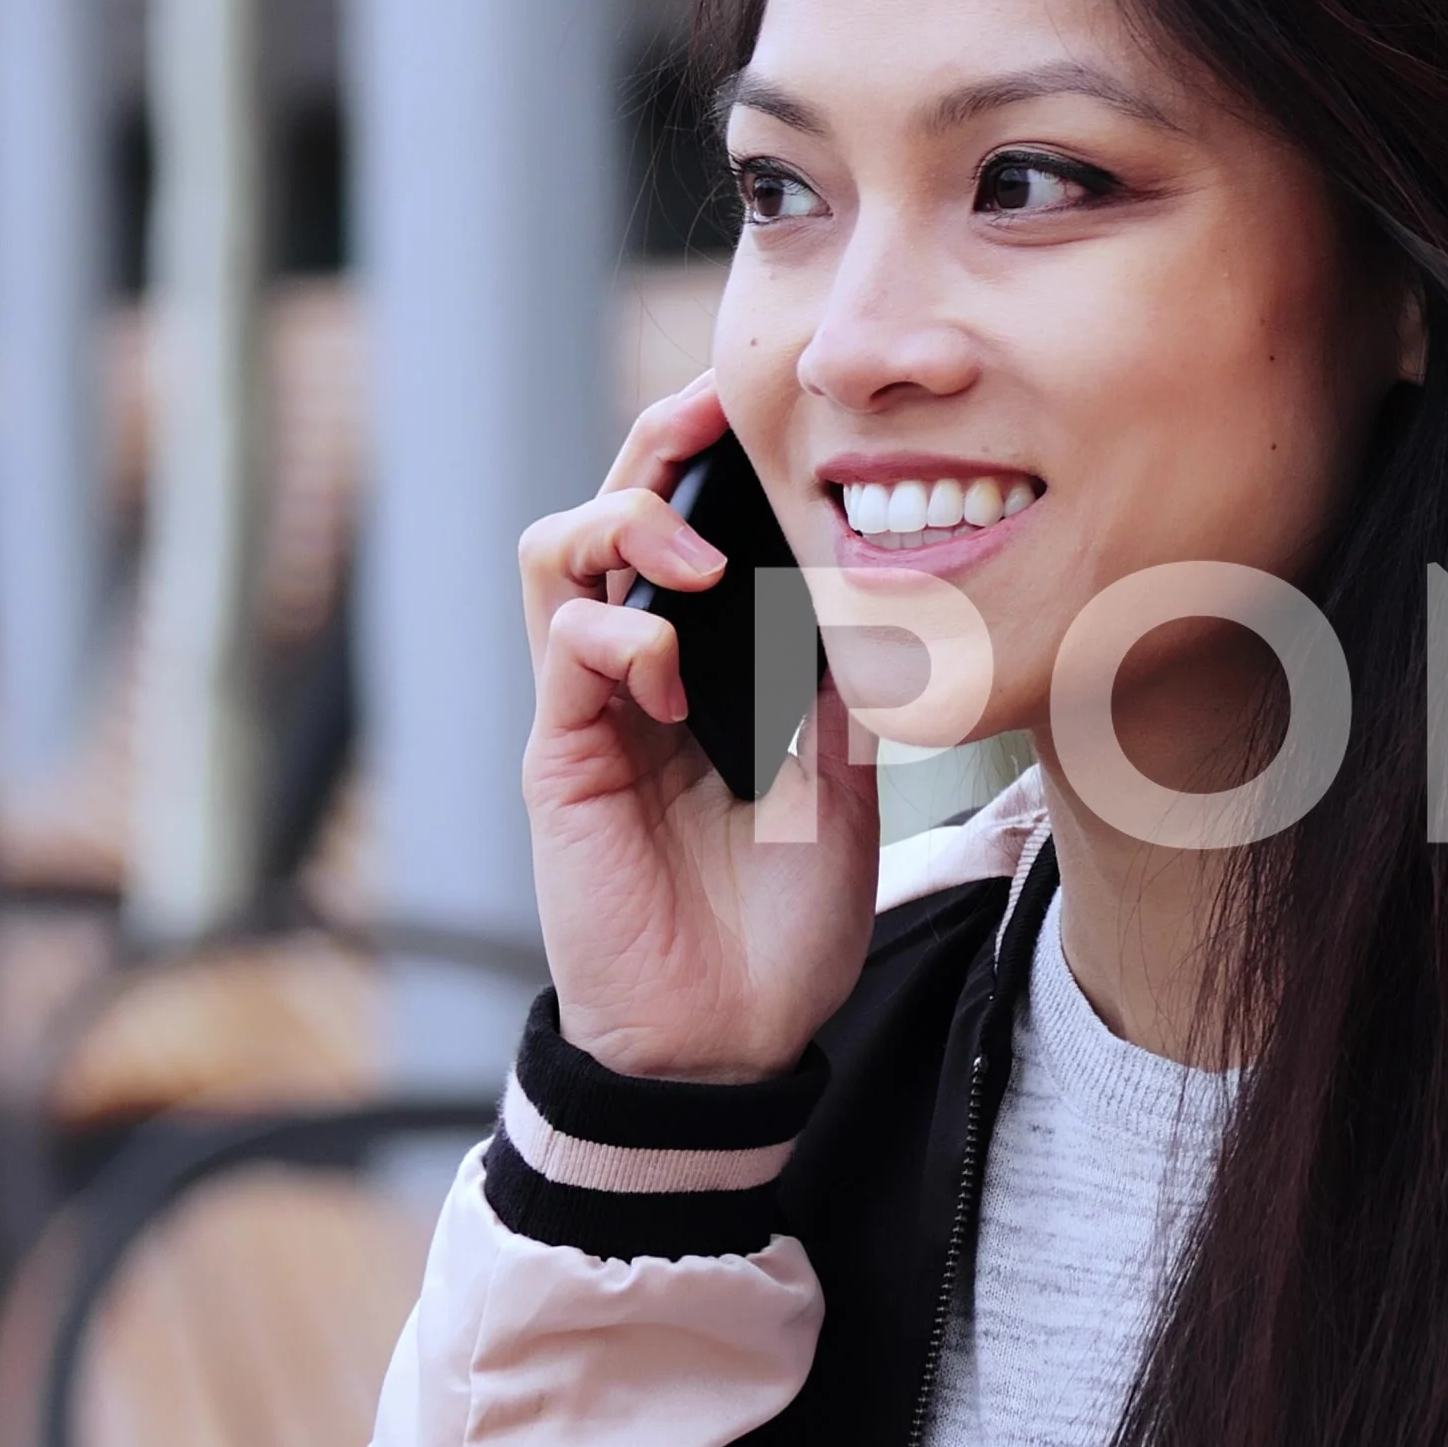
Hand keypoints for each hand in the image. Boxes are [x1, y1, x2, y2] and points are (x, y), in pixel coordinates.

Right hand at [517, 373, 882, 1080]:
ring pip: (558, 553)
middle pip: (615, 510)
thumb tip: (888, 596)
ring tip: (699, 567)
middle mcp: (639, 672)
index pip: (693, 529)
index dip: (716, 458)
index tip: (772, 407)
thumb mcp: (848, 785)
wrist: (728, 1039)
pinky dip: (619, 636)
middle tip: (711, 410)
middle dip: (658, 444)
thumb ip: (847, 693)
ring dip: (627, 527)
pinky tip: (674, 678)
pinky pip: (564, 651)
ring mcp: (592, 710)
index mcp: (708, 667)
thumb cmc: (779, 921)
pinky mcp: (560, 758)